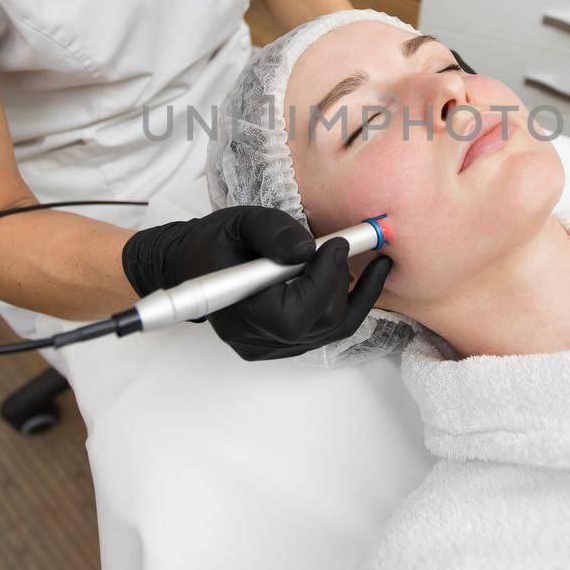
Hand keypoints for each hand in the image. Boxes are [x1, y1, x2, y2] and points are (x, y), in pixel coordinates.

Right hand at [120, 206, 393, 359]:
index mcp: (241, 312)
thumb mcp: (239, 222)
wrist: (193, 263)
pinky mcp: (281, 344)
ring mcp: (269, 346)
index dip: (324, 280)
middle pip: (319, 324)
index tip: (338, 244)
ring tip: (375, 264)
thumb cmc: (215, 243)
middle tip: (359, 246)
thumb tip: (307, 248)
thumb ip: (270, 231)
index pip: (295, 314)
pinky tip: (355, 278)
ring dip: (355, 296)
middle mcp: (256, 339)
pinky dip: (344, 305)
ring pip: (329, 331)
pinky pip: (323, 331)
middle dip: (343, 284)